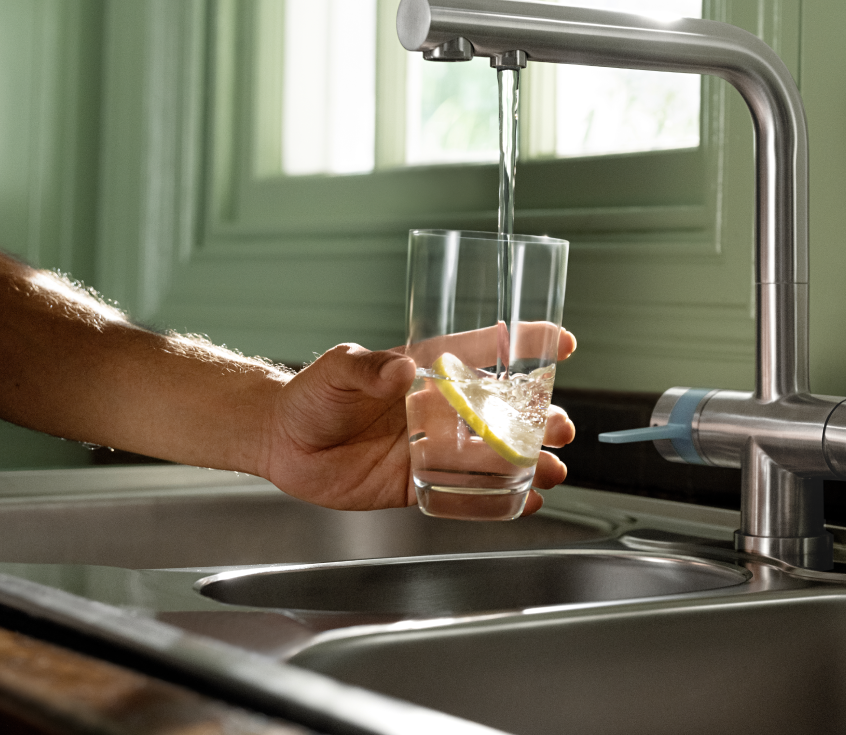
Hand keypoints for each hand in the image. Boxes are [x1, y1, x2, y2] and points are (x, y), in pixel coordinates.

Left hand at [260, 328, 576, 512]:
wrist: (282, 441)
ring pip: (491, 456)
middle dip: (538, 419)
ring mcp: (432, 448)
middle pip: (502, 412)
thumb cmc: (312, 394)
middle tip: (560, 427)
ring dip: (526, 461)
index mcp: (428, 370)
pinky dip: (497, 500)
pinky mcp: (418, 484)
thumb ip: (369, 369)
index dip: (527, 344)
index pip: (485, 352)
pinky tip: (524, 502)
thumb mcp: (339, 369)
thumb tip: (401, 370)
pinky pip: (464, 494)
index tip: (563, 343)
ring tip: (552, 469)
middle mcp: (439, 409)